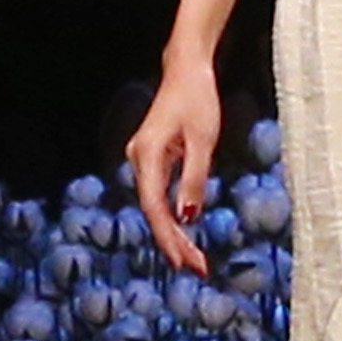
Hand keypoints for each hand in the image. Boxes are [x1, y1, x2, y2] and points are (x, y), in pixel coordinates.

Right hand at [129, 55, 224, 280]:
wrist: (186, 70)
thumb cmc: (197, 99)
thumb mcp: (204, 139)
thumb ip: (194, 178)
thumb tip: (188, 217)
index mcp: (147, 154)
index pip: (154, 206)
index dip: (168, 237)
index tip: (184, 261)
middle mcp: (138, 160)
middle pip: (153, 211)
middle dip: (173, 242)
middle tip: (196, 269)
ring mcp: (143, 161)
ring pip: (156, 206)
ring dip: (173, 234)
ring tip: (193, 261)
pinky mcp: (152, 161)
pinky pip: (159, 196)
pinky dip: (173, 217)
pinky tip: (184, 237)